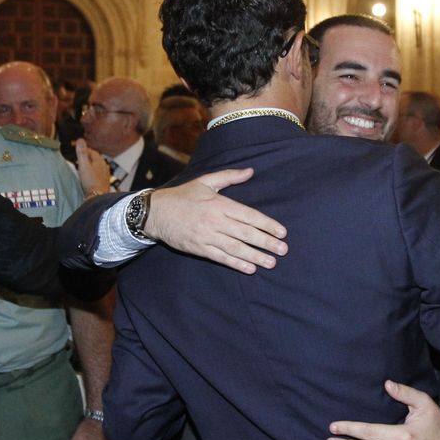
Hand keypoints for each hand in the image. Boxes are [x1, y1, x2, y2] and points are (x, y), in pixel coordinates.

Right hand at [74, 138, 111, 195]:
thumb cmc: (91, 182)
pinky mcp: (103, 183)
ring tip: (82, 166)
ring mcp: (105, 175)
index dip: (84, 149)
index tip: (77, 149)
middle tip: (78, 157)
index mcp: (100, 161)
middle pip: (95, 159)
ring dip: (90, 165)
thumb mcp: (84, 165)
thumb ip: (81, 153)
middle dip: (87, 157)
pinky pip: (97, 174)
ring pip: (97, 166)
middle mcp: (104, 167)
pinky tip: (88, 176)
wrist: (98, 197)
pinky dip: (92, 172)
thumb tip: (80, 140)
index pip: (92, 152)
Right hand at [145, 168, 287, 273]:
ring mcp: (207, 237)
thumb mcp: (205, 181)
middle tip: (283, 250)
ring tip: (271, 262)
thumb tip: (250, 171)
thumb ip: (229, 176)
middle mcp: (216, 221)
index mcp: (220, 204)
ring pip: (236, 248)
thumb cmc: (183, 196)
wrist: (156, 213)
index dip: (267, 224)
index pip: (249, 215)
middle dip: (266, 242)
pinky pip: (221, 258)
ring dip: (255, 256)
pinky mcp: (199, 248)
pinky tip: (250, 268)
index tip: (282, 232)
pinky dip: (237, 264)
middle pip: (246, 234)